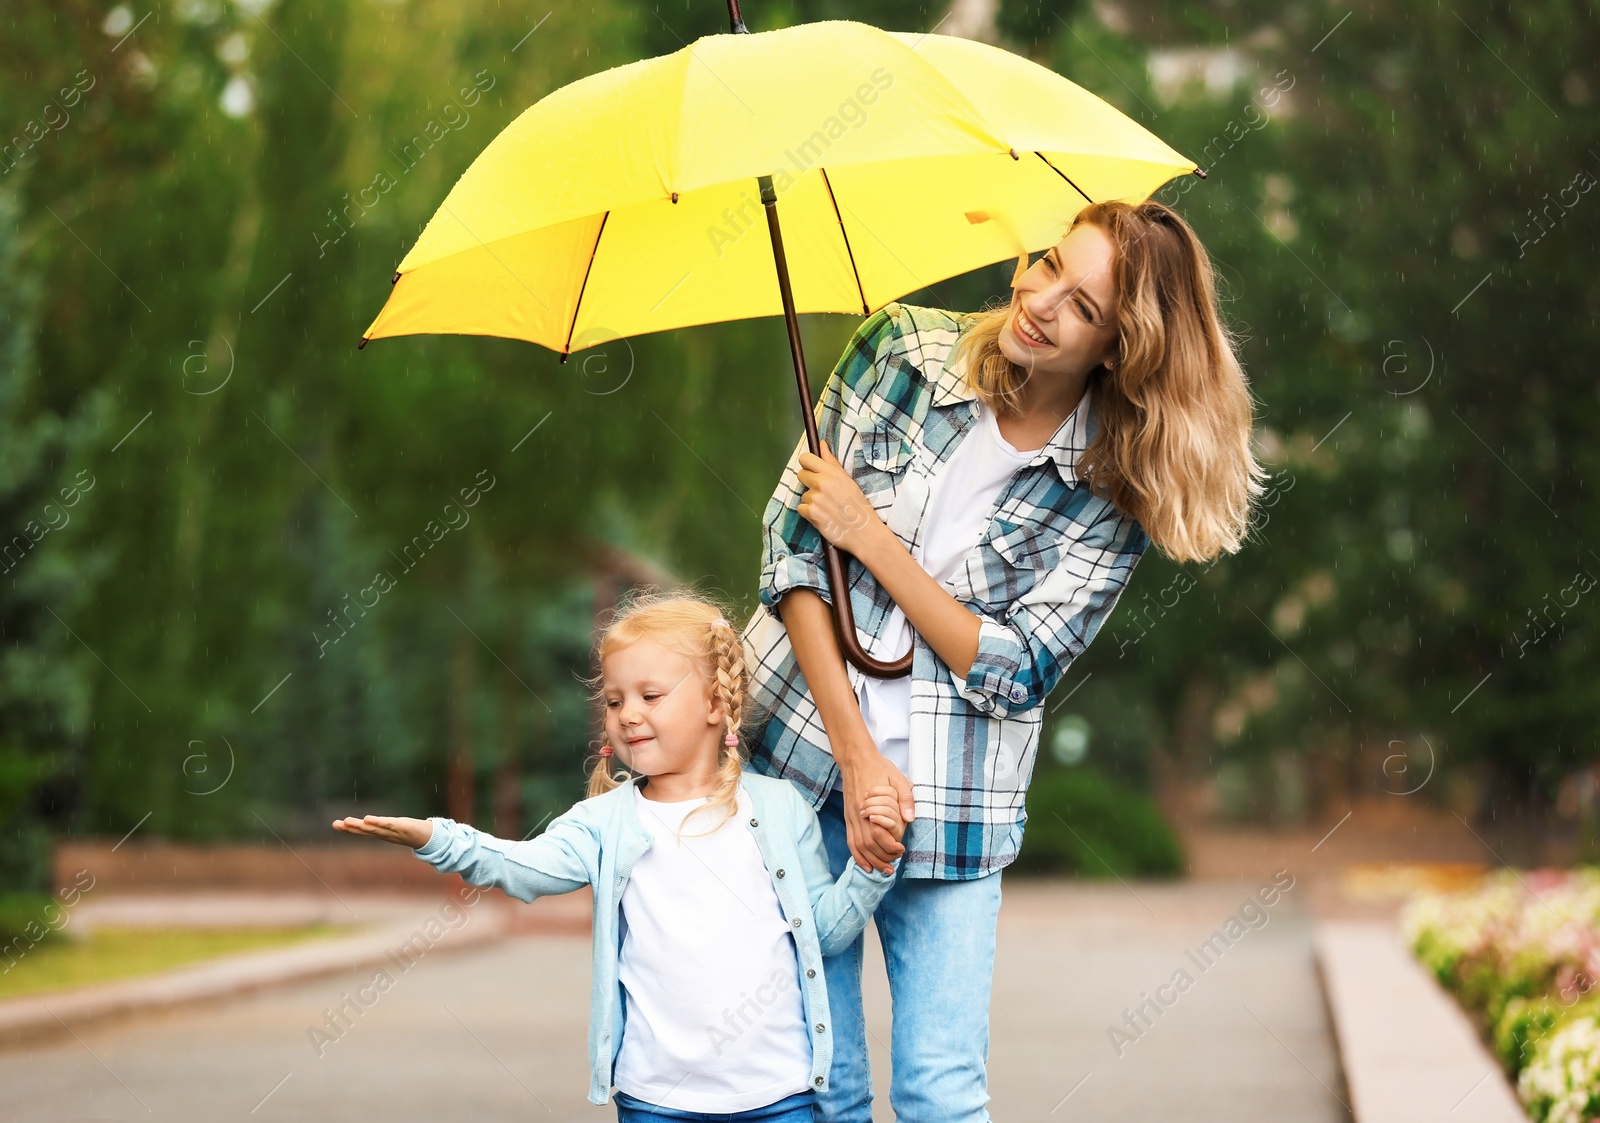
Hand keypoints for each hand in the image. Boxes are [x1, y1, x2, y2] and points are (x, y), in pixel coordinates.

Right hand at [332, 814, 432, 848]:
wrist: (429, 837)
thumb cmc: (411, 831)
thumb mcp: (397, 828)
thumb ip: (387, 826)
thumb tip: (376, 823)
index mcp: (382, 833)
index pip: (364, 830)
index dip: (350, 829)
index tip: (336, 824)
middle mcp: (384, 834)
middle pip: (365, 830)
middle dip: (350, 828)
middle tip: (335, 824)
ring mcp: (392, 831)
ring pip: (373, 829)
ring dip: (360, 826)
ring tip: (347, 821)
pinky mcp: (401, 827)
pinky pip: (387, 824)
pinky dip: (377, 823)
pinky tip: (367, 819)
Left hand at [796, 442, 885, 555]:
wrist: (863, 532)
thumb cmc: (858, 505)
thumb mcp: (847, 480)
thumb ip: (831, 462)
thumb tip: (822, 444)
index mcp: (832, 473)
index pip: (806, 458)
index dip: (808, 464)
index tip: (813, 471)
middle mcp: (822, 483)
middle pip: (801, 474)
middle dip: (808, 482)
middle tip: (822, 492)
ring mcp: (815, 498)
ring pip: (803, 494)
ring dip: (811, 500)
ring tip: (827, 507)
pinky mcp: (811, 513)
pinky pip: (801, 508)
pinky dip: (809, 513)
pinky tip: (822, 516)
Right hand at [837, 744, 914, 874]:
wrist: (856, 759)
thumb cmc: (879, 768)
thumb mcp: (897, 778)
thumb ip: (905, 798)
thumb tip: (910, 818)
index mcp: (871, 805)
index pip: (878, 833)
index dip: (889, 846)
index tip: (901, 850)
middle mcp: (858, 814)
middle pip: (867, 844)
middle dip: (880, 859)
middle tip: (893, 867)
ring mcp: (851, 816)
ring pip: (858, 845)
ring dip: (869, 861)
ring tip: (882, 870)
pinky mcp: (848, 817)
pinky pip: (850, 840)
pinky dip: (856, 855)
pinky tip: (865, 864)